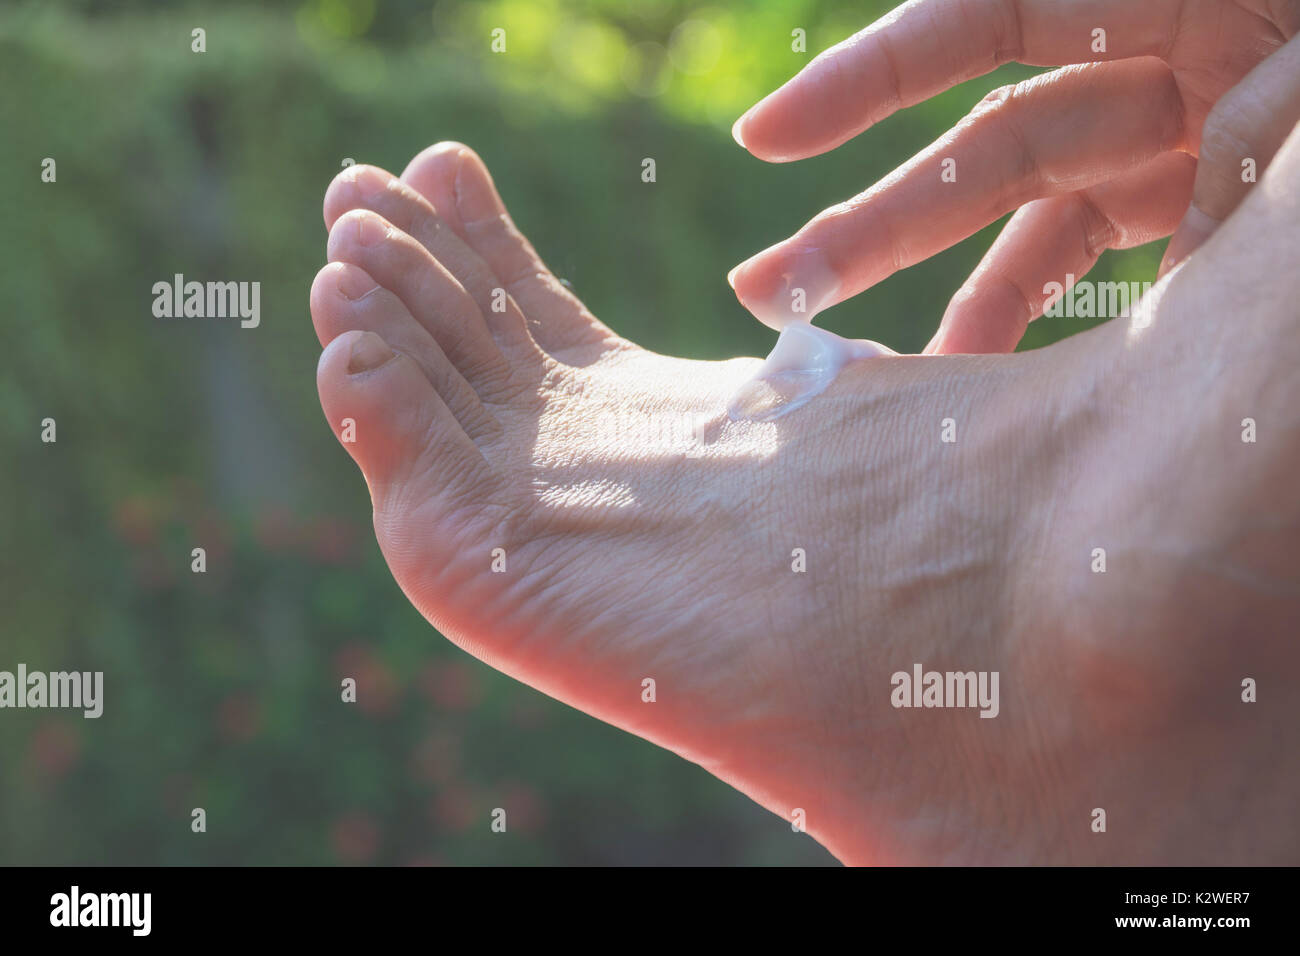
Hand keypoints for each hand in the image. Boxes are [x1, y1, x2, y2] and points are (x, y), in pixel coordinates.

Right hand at [727, 0, 1299, 352]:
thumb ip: (1261, 139)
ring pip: (1029, 227)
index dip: (865, 86)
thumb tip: (1198, 235)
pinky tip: (989, 379)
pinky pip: (1102, 264)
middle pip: (982, 150)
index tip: (764, 145)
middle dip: (869, 222)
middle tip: (764, 293)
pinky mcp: (1204, 200)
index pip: (975, 25)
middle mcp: (1157, 58)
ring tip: (860, 378)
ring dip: (945, 297)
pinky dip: (1051, 318)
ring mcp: (1179, 138)